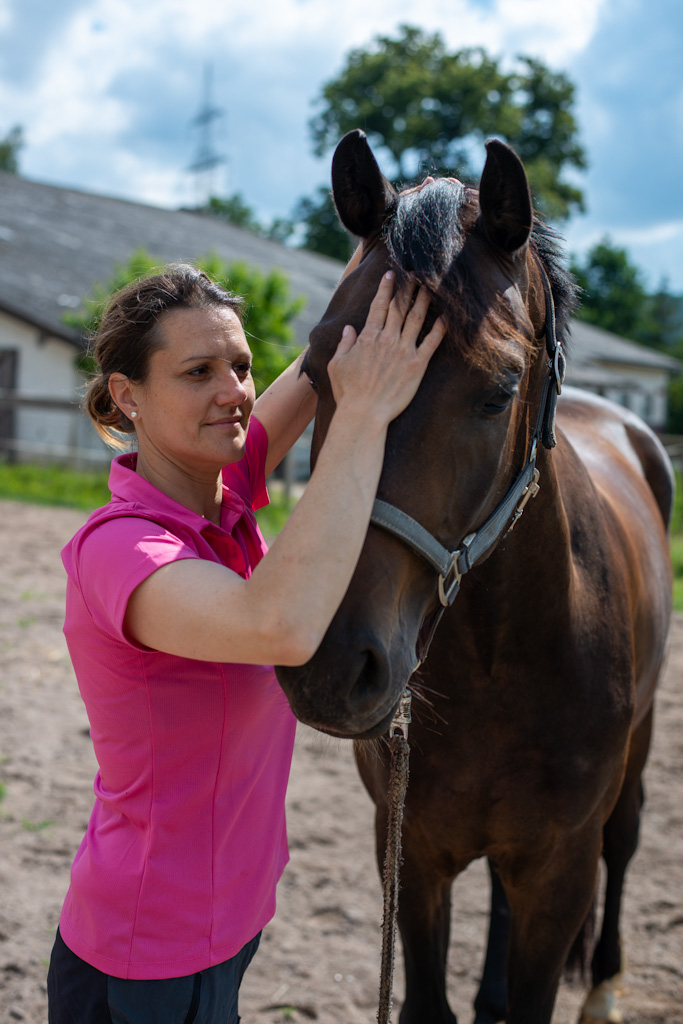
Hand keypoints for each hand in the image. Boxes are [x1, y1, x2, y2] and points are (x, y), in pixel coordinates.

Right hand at [327, 271, 445, 427]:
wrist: (364, 413)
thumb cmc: (348, 392)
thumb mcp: (336, 365)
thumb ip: (344, 344)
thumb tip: (350, 328)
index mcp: (368, 337)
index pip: (379, 306)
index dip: (386, 288)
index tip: (391, 274)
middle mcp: (387, 339)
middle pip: (400, 307)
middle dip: (408, 287)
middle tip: (416, 273)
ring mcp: (403, 351)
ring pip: (416, 318)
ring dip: (424, 300)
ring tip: (431, 286)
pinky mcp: (417, 365)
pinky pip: (431, 342)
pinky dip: (440, 328)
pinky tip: (446, 317)